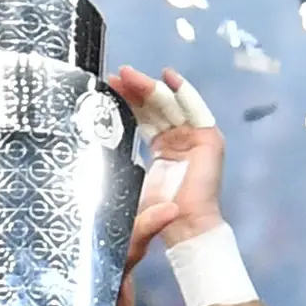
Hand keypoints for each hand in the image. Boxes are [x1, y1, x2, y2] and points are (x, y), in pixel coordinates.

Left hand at [109, 66, 223, 256]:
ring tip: (130, 76)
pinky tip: (168, 77)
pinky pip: (196, 109)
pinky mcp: (209, 139)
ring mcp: (195, 138)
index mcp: (162, 150)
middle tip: (116, 76)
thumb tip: (95, 140)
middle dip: (136, 90)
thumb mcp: (131, 184)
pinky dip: (184, 92)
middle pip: (157, 107)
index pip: (144, 118)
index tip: (108, 87)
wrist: (184, 229)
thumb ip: (120, 163)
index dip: (127, 102)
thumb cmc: (158, 216)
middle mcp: (179, 140)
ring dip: (152, 87)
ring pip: (172, 104)